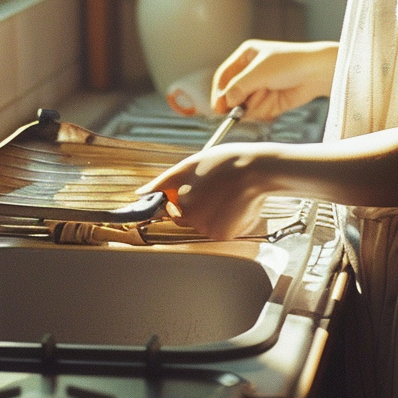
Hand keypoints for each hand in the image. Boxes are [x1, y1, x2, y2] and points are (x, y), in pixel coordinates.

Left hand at [138, 143, 275, 239]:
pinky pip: (217, 230)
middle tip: (212, 187)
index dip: (176, 199)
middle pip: (185, 217)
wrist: (257, 169)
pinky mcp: (223, 235)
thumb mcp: (189, 165)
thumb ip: (163, 182)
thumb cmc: (224, 162)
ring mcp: (208, 228)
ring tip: (225, 193)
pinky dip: (224, 220)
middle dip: (195, 204)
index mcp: (179, 201)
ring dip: (210, 212)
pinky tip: (232, 204)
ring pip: (202, 224)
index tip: (192, 195)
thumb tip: (140, 194)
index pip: (168, 207)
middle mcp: (191, 218)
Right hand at [212, 39, 337, 119]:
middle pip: (234, 95)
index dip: (219, 92)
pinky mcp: (271, 102)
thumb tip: (226, 102)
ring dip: (258, 104)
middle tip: (252, 99)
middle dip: (243, 100)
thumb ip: (239, 87)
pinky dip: (266, 110)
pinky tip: (277, 100)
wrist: (317, 72)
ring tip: (271, 93)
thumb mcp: (260, 72)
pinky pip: (260, 113)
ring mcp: (262, 87)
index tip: (218, 109)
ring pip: (247, 107)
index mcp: (246, 56)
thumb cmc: (290, 63)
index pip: (224, 76)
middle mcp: (252, 72)